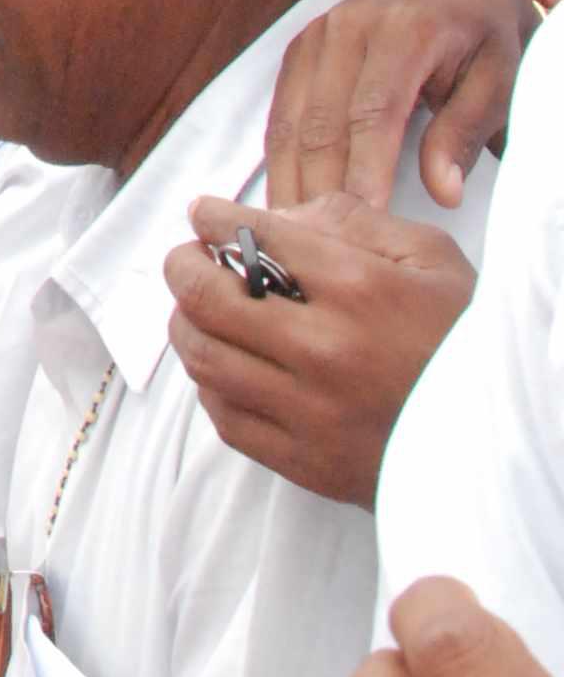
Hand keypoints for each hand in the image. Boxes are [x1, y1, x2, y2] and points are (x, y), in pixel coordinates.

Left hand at [162, 194, 473, 506]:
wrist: (492, 443)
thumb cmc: (461, 341)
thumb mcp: (430, 259)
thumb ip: (353, 223)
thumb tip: (278, 217)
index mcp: (361, 290)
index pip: (256, 239)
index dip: (215, 220)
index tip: (203, 215)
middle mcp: (326, 349)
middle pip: (210, 298)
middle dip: (183, 267)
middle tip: (185, 258)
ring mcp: (310, 411)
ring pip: (206, 358)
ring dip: (186, 324)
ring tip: (194, 308)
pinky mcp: (304, 461)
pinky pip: (224, 416)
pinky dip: (209, 383)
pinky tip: (222, 364)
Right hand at [263, 0, 529, 212]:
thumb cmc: (485, 36)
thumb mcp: (497, 79)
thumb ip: (464, 133)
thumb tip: (443, 193)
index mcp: (405, 28)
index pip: (373, 112)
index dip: (364, 171)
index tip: (364, 223)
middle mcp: (348, 26)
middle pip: (322, 122)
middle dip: (320, 189)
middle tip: (324, 250)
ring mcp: (316, 34)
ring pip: (291, 120)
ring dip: (290, 180)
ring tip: (296, 237)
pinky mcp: (300, 48)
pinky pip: (281, 111)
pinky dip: (282, 159)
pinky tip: (288, 200)